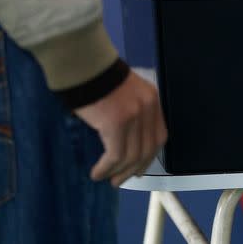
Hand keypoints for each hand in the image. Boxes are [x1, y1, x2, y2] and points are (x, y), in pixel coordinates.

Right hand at [74, 69, 167, 186]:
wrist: (83, 63)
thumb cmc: (96, 77)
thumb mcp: (123, 92)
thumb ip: (129, 111)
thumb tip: (123, 140)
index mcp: (152, 99)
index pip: (159, 135)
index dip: (149, 155)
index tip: (138, 168)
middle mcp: (148, 108)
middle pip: (148, 148)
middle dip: (134, 168)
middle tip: (120, 180)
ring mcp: (134, 116)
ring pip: (131, 155)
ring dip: (118, 171)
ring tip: (107, 178)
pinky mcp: (117, 124)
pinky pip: (115, 155)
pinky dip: (106, 168)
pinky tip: (97, 172)